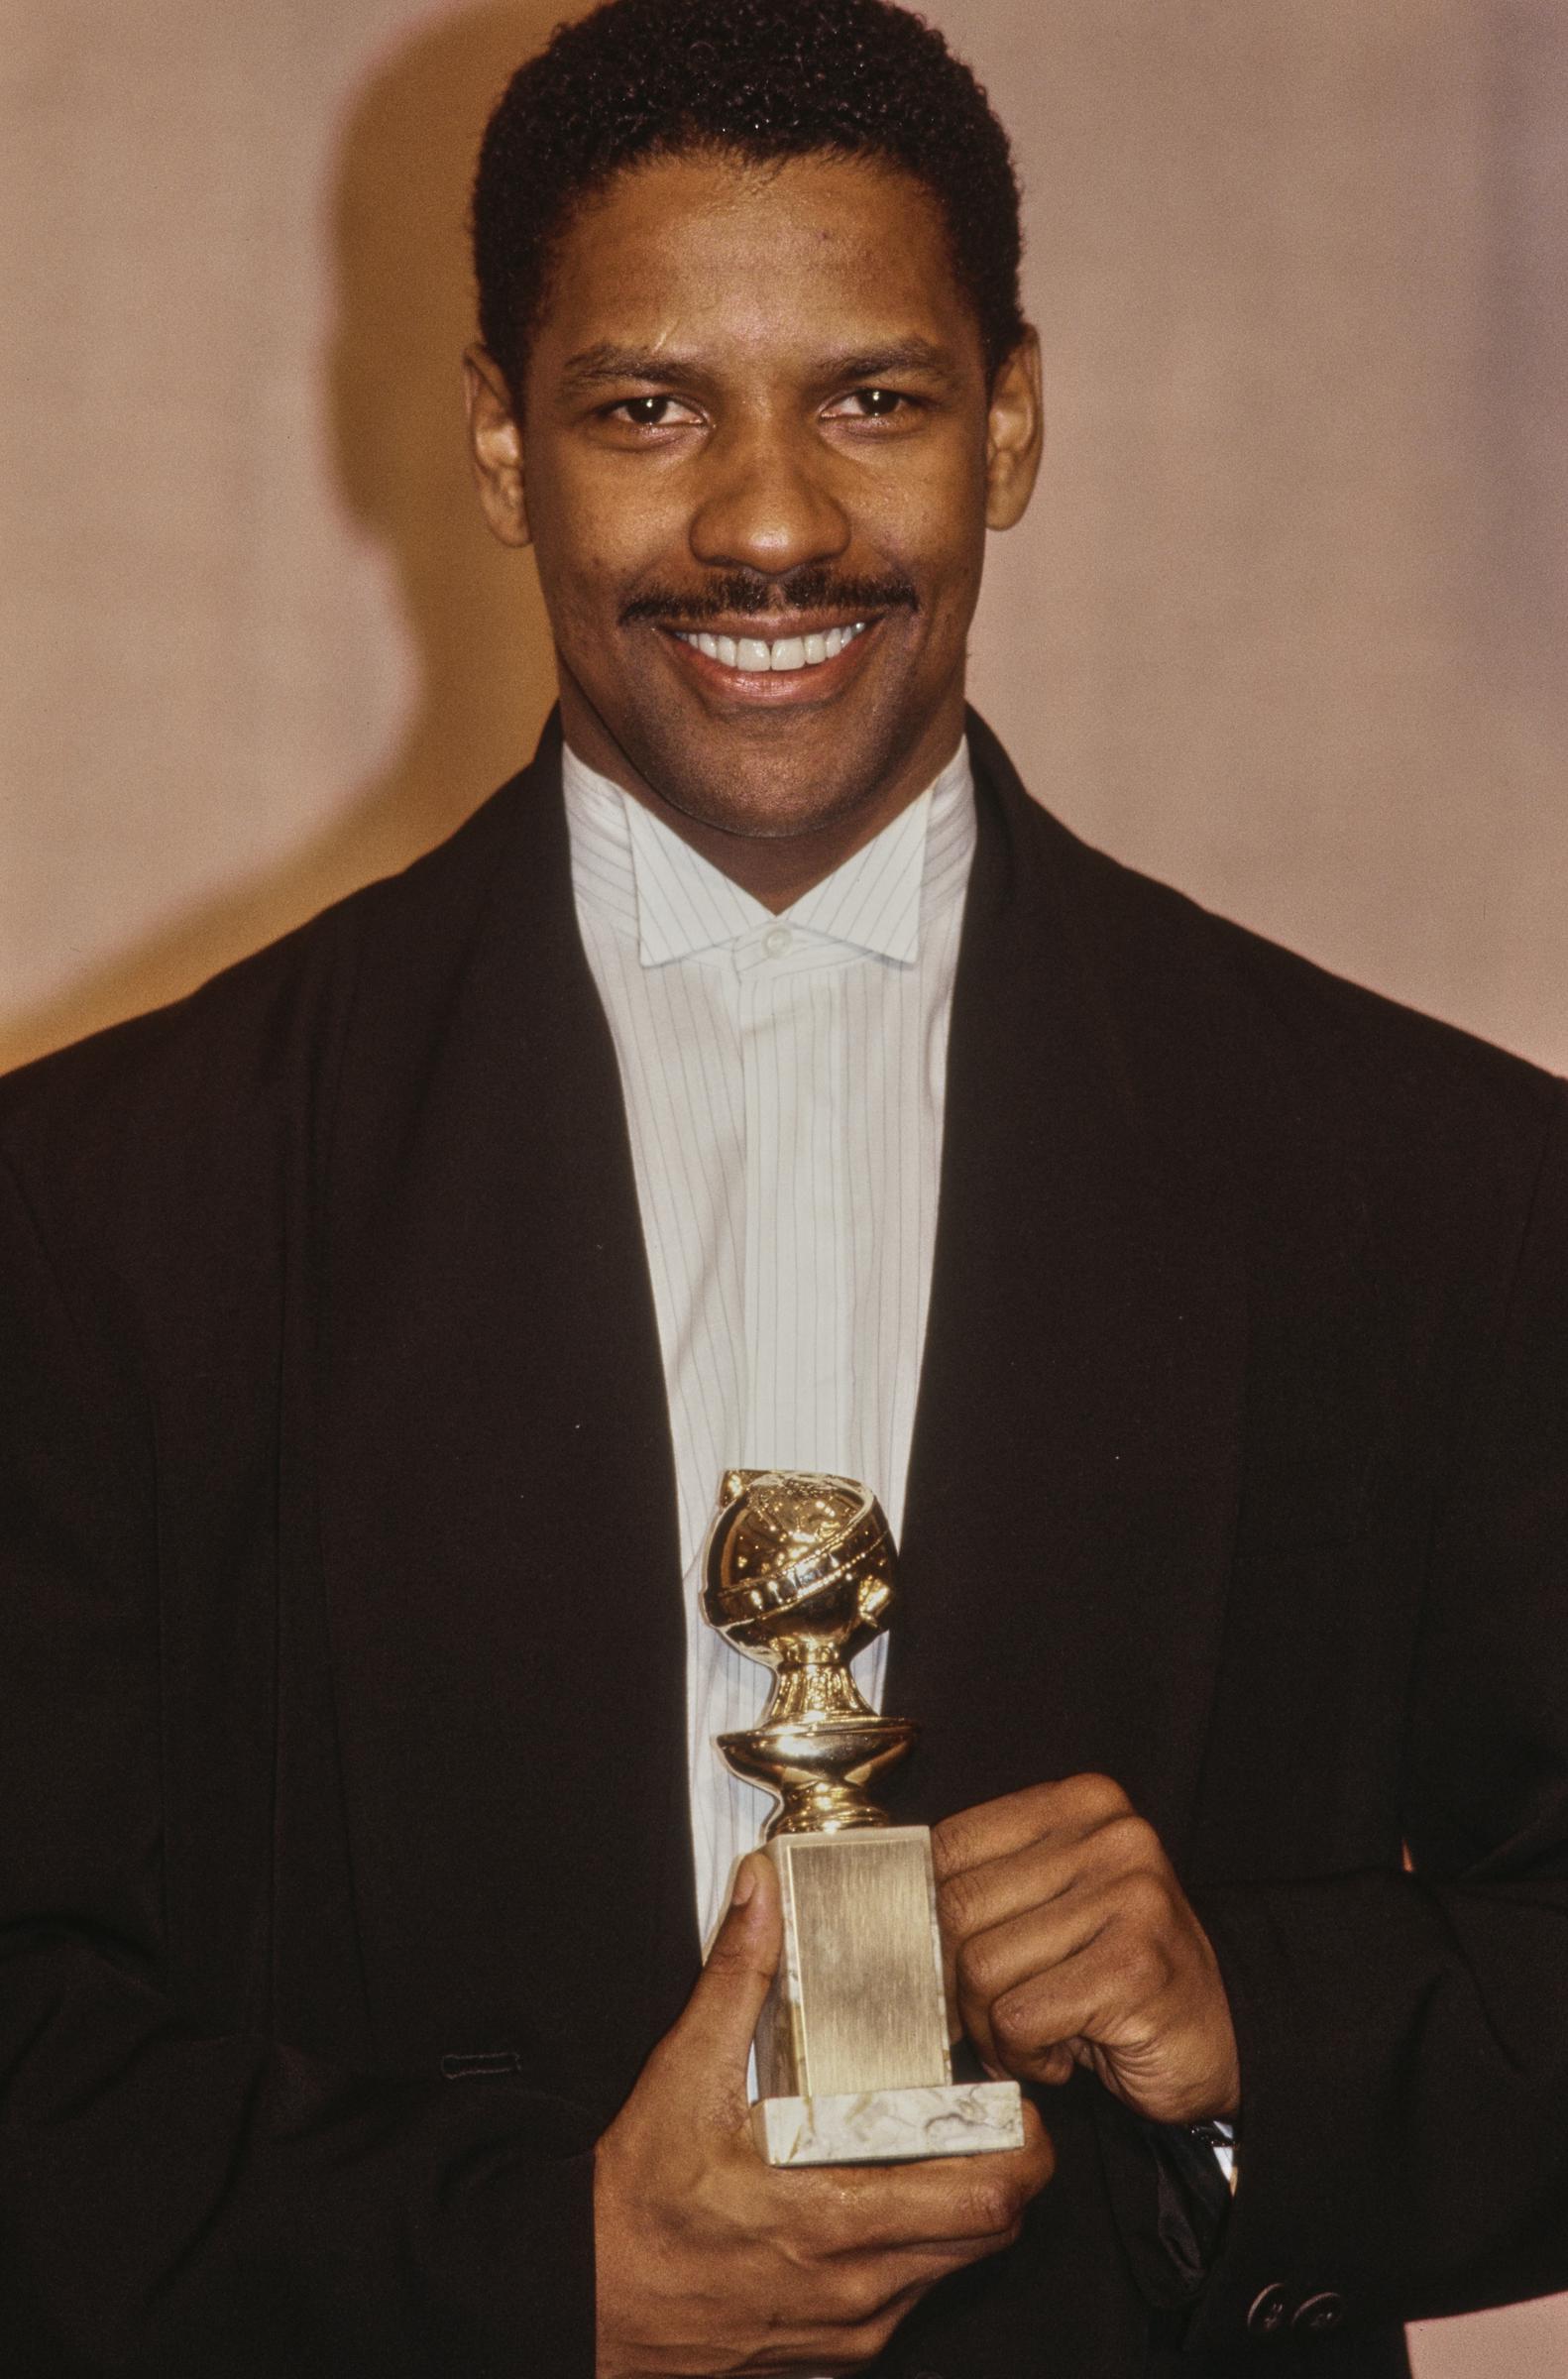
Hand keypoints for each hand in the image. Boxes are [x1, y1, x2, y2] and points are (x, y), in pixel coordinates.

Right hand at [593, 1852, 1053, 2376]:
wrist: (590, 2299)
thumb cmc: (636, 2203)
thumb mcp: (683, 2076)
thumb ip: (735, 1976)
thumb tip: (761, 1891)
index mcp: (831, 2217)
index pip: (982, 2200)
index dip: (1022, 2152)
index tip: (1018, 2106)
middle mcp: (855, 2283)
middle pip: (990, 2234)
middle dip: (1010, 2175)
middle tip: (996, 2121)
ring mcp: (850, 2326)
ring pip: (955, 2267)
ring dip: (963, 2210)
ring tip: (938, 2151)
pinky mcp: (835, 2352)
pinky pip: (911, 2297)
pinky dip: (918, 2250)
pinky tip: (880, 2203)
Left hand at [933, 1775, 1239, 2128]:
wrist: (1224, 2031)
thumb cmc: (1119, 1969)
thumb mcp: (1053, 1903)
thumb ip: (987, 1884)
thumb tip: (884, 1908)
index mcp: (1079, 1802)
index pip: (949, 1844)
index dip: (923, 1916)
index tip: (940, 1962)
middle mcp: (1110, 1835)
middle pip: (956, 1909)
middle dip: (956, 1983)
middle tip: (991, 2015)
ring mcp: (1129, 1896)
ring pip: (981, 1969)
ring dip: (994, 2028)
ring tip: (1038, 2034)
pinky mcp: (1135, 1966)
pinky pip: (1021, 2017)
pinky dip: (1027, 2055)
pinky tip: (1067, 2054)